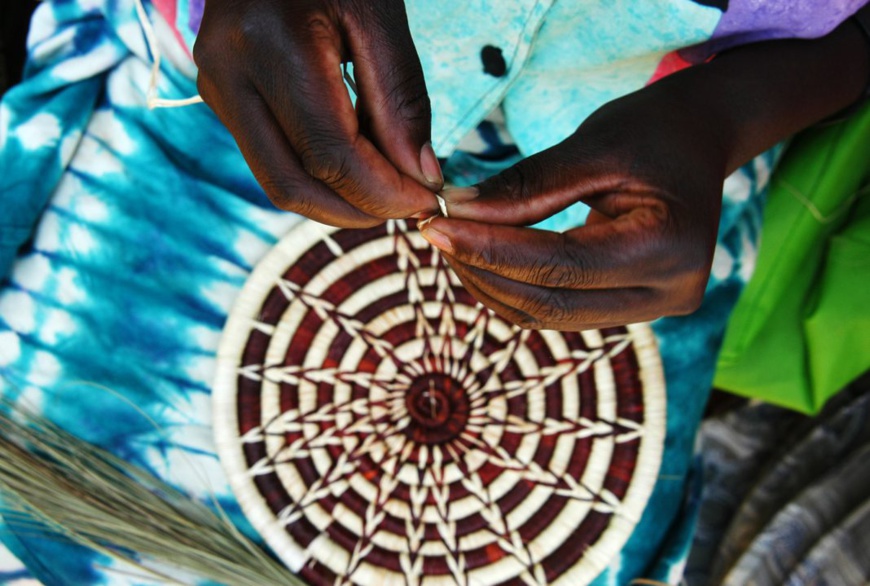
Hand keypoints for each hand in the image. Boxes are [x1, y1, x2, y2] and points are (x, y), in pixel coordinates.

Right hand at [193, 0, 441, 225]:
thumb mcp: (378, 14)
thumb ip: (401, 98)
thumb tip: (421, 177)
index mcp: (271, 45)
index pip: (329, 154)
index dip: (382, 192)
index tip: (428, 200)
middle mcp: (229, 75)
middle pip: (294, 185)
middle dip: (360, 210)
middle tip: (411, 207)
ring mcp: (217, 91)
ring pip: (278, 184)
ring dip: (339, 203)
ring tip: (390, 191)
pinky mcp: (222, 100)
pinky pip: (273, 161)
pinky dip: (321, 179)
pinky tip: (359, 167)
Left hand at [419, 90, 726, 330]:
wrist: (700, 139)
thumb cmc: (654, 130)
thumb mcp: (594, 144)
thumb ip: (528, 187)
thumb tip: (457, 213)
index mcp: (670, 247)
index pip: (561, 264)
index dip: (492, 250)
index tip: (436, 226)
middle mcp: (672, 292)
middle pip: (553, 303)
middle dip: (485, 271)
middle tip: (435, 233)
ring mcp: (656, 308)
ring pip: (550, 317)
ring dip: (494, 286)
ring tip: (452, 242)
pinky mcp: (635, 307)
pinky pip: (561, 310)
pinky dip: (516, 288)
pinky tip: (482, 258)